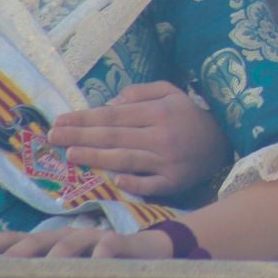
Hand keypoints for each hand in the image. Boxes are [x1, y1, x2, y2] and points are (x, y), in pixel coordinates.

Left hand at [0, 227, 174, 260]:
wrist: (150, 253)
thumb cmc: (103, 266)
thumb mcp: (73, 272)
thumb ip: (47, 277)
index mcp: (53, 243)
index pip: (18, 239)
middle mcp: (70, 236)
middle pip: (39, 238)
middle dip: (18, 251)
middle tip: (2, 265)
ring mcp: (95, 238)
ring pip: (71, 242)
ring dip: (57, 254)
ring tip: (46, 268)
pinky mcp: (123, 244)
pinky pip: (110, 246)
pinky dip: (103, 252)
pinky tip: (98, 261)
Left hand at [48, 82, 229, 196]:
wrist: (225, 141)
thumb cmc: (189, 115)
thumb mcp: (170, 92)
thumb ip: (140, 93)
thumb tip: (109, 104)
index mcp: (159, 112)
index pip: (113, 116)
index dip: (84, 118)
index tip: (60, 120)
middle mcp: (161, 136)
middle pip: (114, 136)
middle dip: (80, 135)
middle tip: (53, 137)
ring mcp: (168, 161)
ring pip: (126, 159)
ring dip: (96, 157)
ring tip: (70, 154)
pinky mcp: (175, 182)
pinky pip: (151, 184)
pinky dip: (134, 183)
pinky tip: (114, 181)